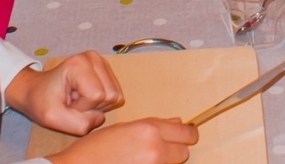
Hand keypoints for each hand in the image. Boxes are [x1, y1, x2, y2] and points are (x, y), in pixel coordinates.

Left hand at [6, 51, 124, 135]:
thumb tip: (101, 118)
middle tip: (72, 103)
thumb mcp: (52, 118)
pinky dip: (101, 102)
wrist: (37, 90)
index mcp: (79, 64)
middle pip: (110, 95)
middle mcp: (94, 58)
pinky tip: (85, 97)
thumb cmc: (41, 101)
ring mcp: (102, 61)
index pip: (97, 96)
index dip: (83, 108)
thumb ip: (78, 124)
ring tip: (78, 100)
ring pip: (115, 96)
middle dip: (92, 107)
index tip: (66, 104)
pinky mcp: (106, 69)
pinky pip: (115, 94)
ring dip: (97, 106)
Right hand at [47, 119, 197, 163]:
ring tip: (143, 157)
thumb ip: (154, 125)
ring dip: (165, 161)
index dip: (188, 134)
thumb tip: (178, 123)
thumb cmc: (96, 148)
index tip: (187, 135)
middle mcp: (155, 149)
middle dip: (176, 149)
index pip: (186, 133)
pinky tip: (139, 163)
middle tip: (162, 148)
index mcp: (149, 130)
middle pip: (184, 152)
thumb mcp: (125, 128)